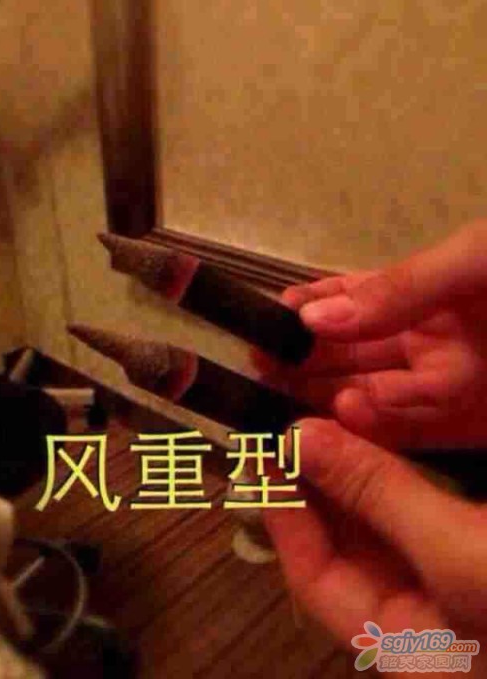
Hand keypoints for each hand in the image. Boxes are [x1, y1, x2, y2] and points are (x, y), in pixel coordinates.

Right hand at [255, 221, 486, 448]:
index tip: (267, 318)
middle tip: (259, 366)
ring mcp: (439, 386)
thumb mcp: (470, 261)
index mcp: (418, 294)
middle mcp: (419, 340)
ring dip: (324, 395)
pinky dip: (370, 426)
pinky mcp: (461, 427)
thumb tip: (314, 318)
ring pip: (367, 394)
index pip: (349, 301)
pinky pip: (405, 429)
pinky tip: (342, 413)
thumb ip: (399, 289)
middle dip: (302, 357)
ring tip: (284, 395)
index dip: (307, 309)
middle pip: (347, 353)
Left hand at [265, 419, 486, 676]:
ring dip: (355, 471)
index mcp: (404, 648)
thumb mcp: (455, 550)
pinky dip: (398, 470)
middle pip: (348, 546)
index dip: (284, 516)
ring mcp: (450, 576)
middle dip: (317, 486)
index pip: (315, 580)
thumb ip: (377, 494)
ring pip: (385, 521)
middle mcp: (421, 617)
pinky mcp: (475, 541)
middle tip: (292, 429)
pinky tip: (378, 435)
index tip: (263, 459)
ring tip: (325, 423)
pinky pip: (422, 507)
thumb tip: (299, 439)